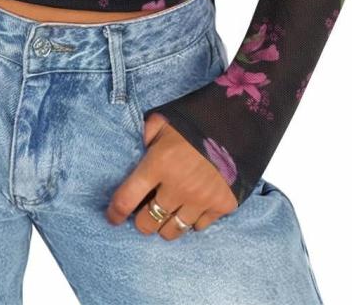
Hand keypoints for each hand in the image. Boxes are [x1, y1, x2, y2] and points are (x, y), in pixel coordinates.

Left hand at [105, 111, 237, 238]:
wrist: (239, 120)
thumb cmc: (196, 119)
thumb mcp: (164, 119)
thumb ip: (146, 135)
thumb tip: (138, 150)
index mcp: (159, 163)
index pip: (126, 199)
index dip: (115, 212)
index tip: (112, 217)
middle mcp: (178, 186)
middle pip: (148, 223)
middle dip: (142, 220)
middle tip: (145, 211)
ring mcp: (202, 199)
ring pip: (173, 230)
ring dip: (166, 224)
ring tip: (167, 212)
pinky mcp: (222, 205)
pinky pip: (199, 226)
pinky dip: (193, 219)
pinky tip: (192, 205)